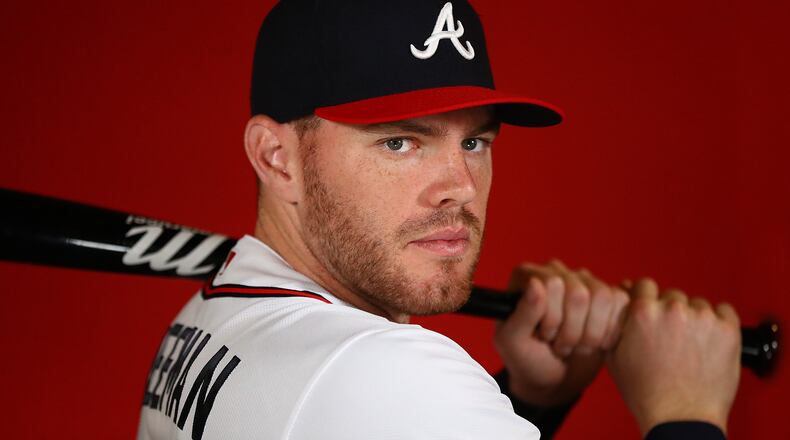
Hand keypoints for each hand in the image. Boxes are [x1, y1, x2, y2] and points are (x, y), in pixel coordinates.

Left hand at [494, 260, 629, 405]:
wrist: (553, 379)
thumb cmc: (526, 359)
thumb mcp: (512, 342)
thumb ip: (522, 314)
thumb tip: (535, 284)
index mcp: (527, 275)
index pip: (552, 284)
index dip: (551, 318)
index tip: (542, 335)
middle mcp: (556, 271)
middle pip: (579, 292)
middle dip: (570, 330)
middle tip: (558, 344)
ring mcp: (583, 281)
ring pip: (602, 297)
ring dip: (590, 333)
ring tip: (573, 344)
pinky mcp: (607, 296)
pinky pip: (620, 302)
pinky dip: (609, 331)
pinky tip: (593, 342)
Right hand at [606, 278, 740, 435]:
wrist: (680, 417)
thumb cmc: (647, 393)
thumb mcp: (615, 356)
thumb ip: (615, 324)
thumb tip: (618, 301)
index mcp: (643, 312)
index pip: (645, 285)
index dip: (646, 296)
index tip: (651, 305)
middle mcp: (673, 310)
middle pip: (672, 296)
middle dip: (670, 312)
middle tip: (670, 336)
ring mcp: (703, 318)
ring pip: (697, 304)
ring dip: (694, 318)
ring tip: (690, 344)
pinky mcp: (728, 329)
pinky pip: (725, 311)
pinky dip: (718, 322)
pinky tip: (709, 340)